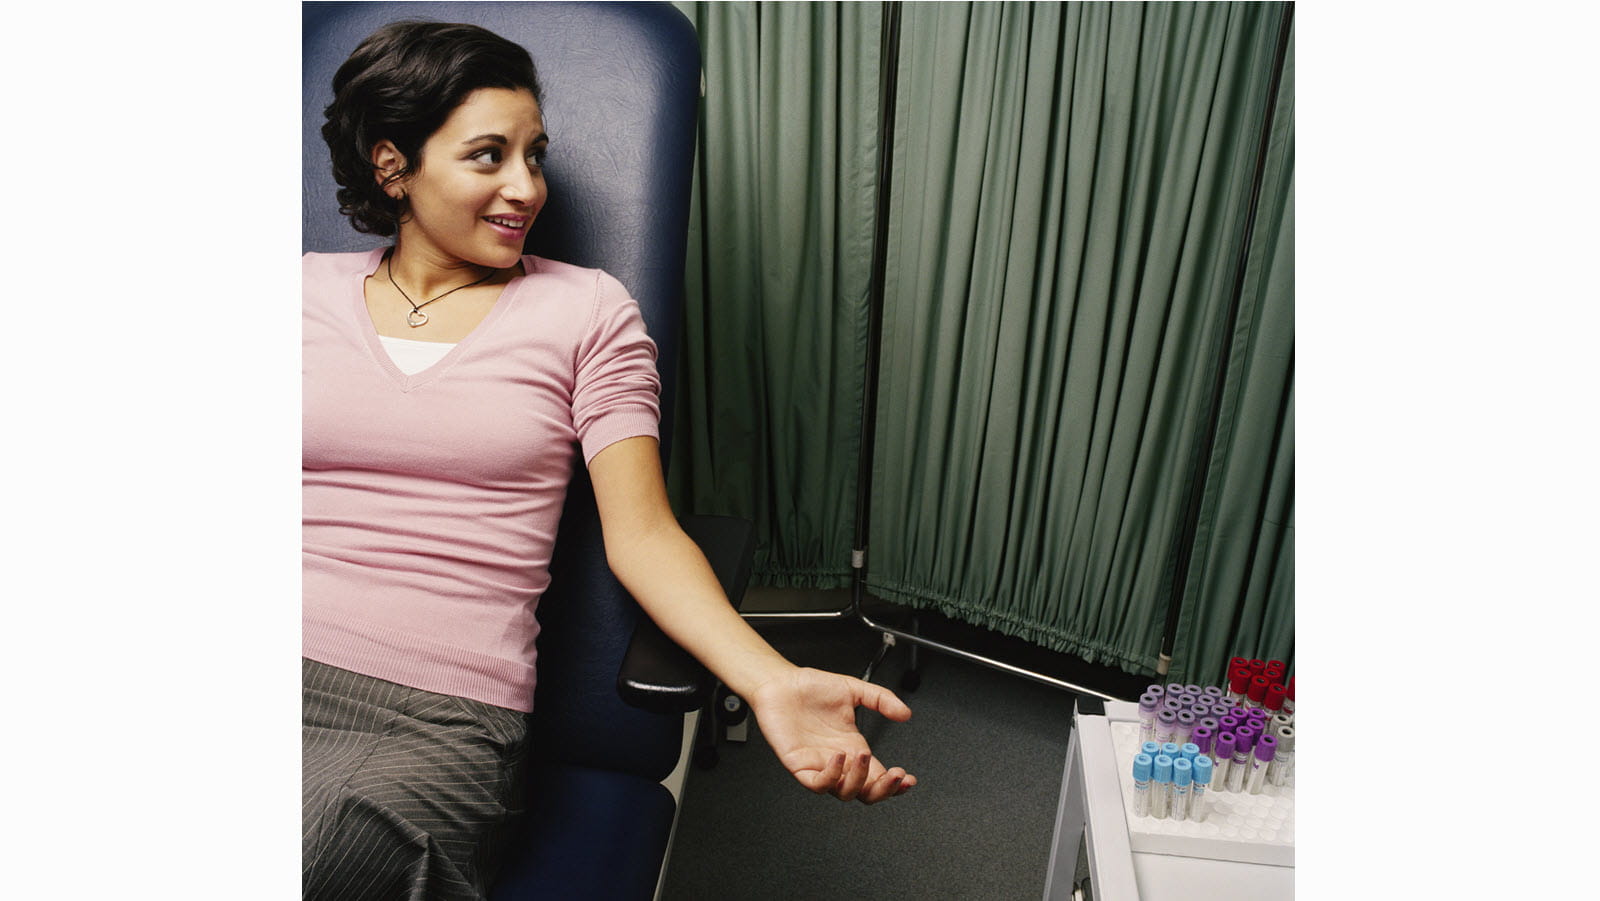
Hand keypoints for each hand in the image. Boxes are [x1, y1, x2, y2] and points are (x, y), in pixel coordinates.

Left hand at [744, 666, 916, 803]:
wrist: (781, 682)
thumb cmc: (810, 688)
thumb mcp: (854, 689)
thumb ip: (881, 700)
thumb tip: (905, 713)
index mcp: (853, 747)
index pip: (878, 777)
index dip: (895, 783)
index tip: (908, 778)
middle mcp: (839, 760)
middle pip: (866, 793)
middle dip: (885, 790)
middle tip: (896, 776)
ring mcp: (819, 765)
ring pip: (844, 793)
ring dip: (859, 780)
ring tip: (864, 756)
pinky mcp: (799, 765)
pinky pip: (817, 784)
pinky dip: (831, 776)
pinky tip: (839, 756)